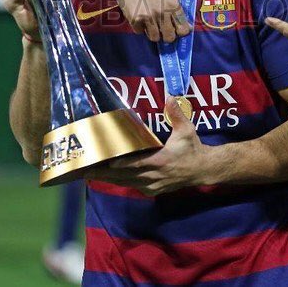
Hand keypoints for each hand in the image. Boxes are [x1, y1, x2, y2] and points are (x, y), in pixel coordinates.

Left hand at [83, 102, 209, 195]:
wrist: (202, 169)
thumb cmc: (192, 149)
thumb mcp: (186, 130)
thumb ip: (177, 114)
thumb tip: (170, 97)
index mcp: (161, 161)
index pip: (136, 164)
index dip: (120, 165)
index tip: (105, 162)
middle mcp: (154, 176)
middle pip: (124, 176)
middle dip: (104, 173)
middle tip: (85, 169)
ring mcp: (152, 185)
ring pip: (125, 183)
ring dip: (107, 179)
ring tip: (89, 173)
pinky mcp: (152, 190)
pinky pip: (132, 186)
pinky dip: (119, 182)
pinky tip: (107, 177)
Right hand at [114, 0, 190, 42]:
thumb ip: (178, 12)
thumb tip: (188, 28)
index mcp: (173, 6)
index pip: (183, 29)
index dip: (180, 32)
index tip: (177, 30)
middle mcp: (162, 13)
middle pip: (169, 37)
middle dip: (166, 35)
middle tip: (163, 29)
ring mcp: (149, 17)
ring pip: (155, 38)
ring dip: (152, 32)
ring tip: (150, 23)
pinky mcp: (135, 20)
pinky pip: (140, 32)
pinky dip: (140, 27)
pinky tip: (140, 18)